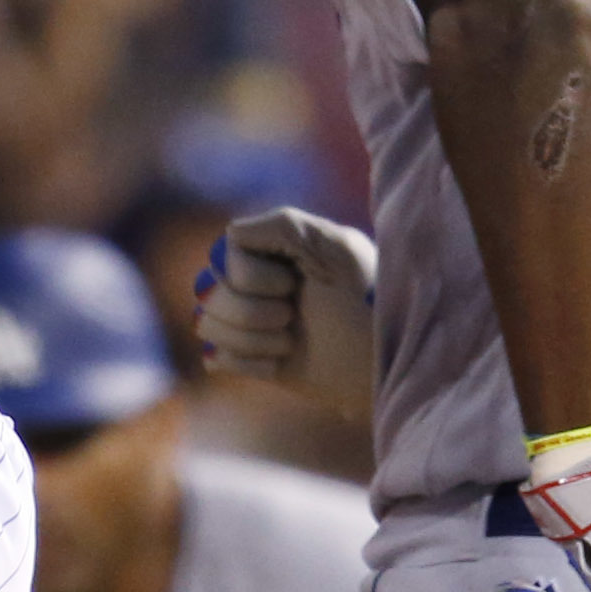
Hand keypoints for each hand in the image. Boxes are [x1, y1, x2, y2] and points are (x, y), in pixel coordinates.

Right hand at [195, 206, 377, 420]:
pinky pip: (214, 358)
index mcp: (277, 248)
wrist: (385, 366)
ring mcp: (254, 320)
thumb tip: (230, 233)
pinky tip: (279, 366)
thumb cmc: (370, 304)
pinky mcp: (253, 358)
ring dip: (249, 340)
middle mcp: (260, 281)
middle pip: (207, 290)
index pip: (223, 254)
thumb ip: (284, 225)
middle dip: (250, 312)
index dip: (250, 275)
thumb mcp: (339, 248)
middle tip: (293, 318)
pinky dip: (245, 364)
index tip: (294, 285)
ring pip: (205, 324)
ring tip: (289, 344)